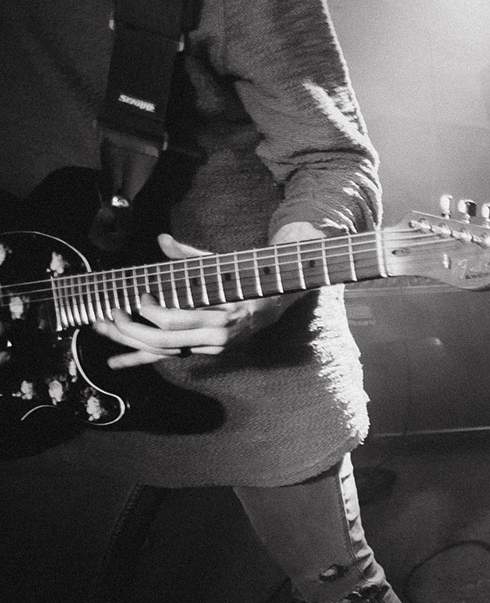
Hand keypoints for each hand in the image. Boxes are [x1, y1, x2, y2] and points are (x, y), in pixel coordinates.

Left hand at [91, 221, 322, 367]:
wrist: (272, 305)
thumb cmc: (244, 281)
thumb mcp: (221, 265)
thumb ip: (189, 255)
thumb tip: (163, 239)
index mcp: (220, 316)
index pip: (173, 320)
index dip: (149, 310)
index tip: (141, 295)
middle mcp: (214, 338)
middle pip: (162, 341)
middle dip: (131, 329)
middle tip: (110, 314)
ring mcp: (209, 348)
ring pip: (162, 352)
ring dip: (128, 343)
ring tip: (102, 330)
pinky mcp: (204, 351)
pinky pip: (168, 357)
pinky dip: (140, 359)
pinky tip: (116, 362)